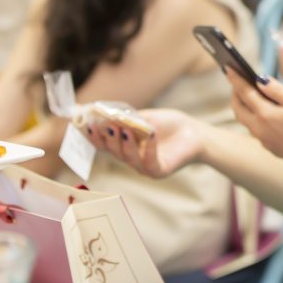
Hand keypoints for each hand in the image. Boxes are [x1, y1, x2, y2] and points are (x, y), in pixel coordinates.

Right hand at [84, 108, 204, 178]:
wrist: (196, 133)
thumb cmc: (170, 125)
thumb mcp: (145, 118)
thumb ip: (126, 117)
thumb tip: (102, 111)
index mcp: (125, 147)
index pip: (104, 144)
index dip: (94, 136)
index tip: (87, 124)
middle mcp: (132, 159)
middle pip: (113, 152)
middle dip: (108, 139)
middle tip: (106, 125)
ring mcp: (144, 167)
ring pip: (128, 158)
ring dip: (125, 143)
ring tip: (125, 129)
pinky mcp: (159, 171)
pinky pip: (149, 163)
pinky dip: (148, 149)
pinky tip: (151, 135)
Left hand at [226, 68, 282, 174]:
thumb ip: (277, 91)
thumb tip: (260, 80)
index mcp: (265, 115)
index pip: (244, 93)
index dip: (235, 79)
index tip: (227, 67)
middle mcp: (260, 130)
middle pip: (239, 110)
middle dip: (235, 93)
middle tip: (237, 80)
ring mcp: (265, 141)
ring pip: (246, 121)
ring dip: (244, 106)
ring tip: (249, 94)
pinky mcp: (272, 149)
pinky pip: (256, 130)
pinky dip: (254, 117)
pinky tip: (265, 112)